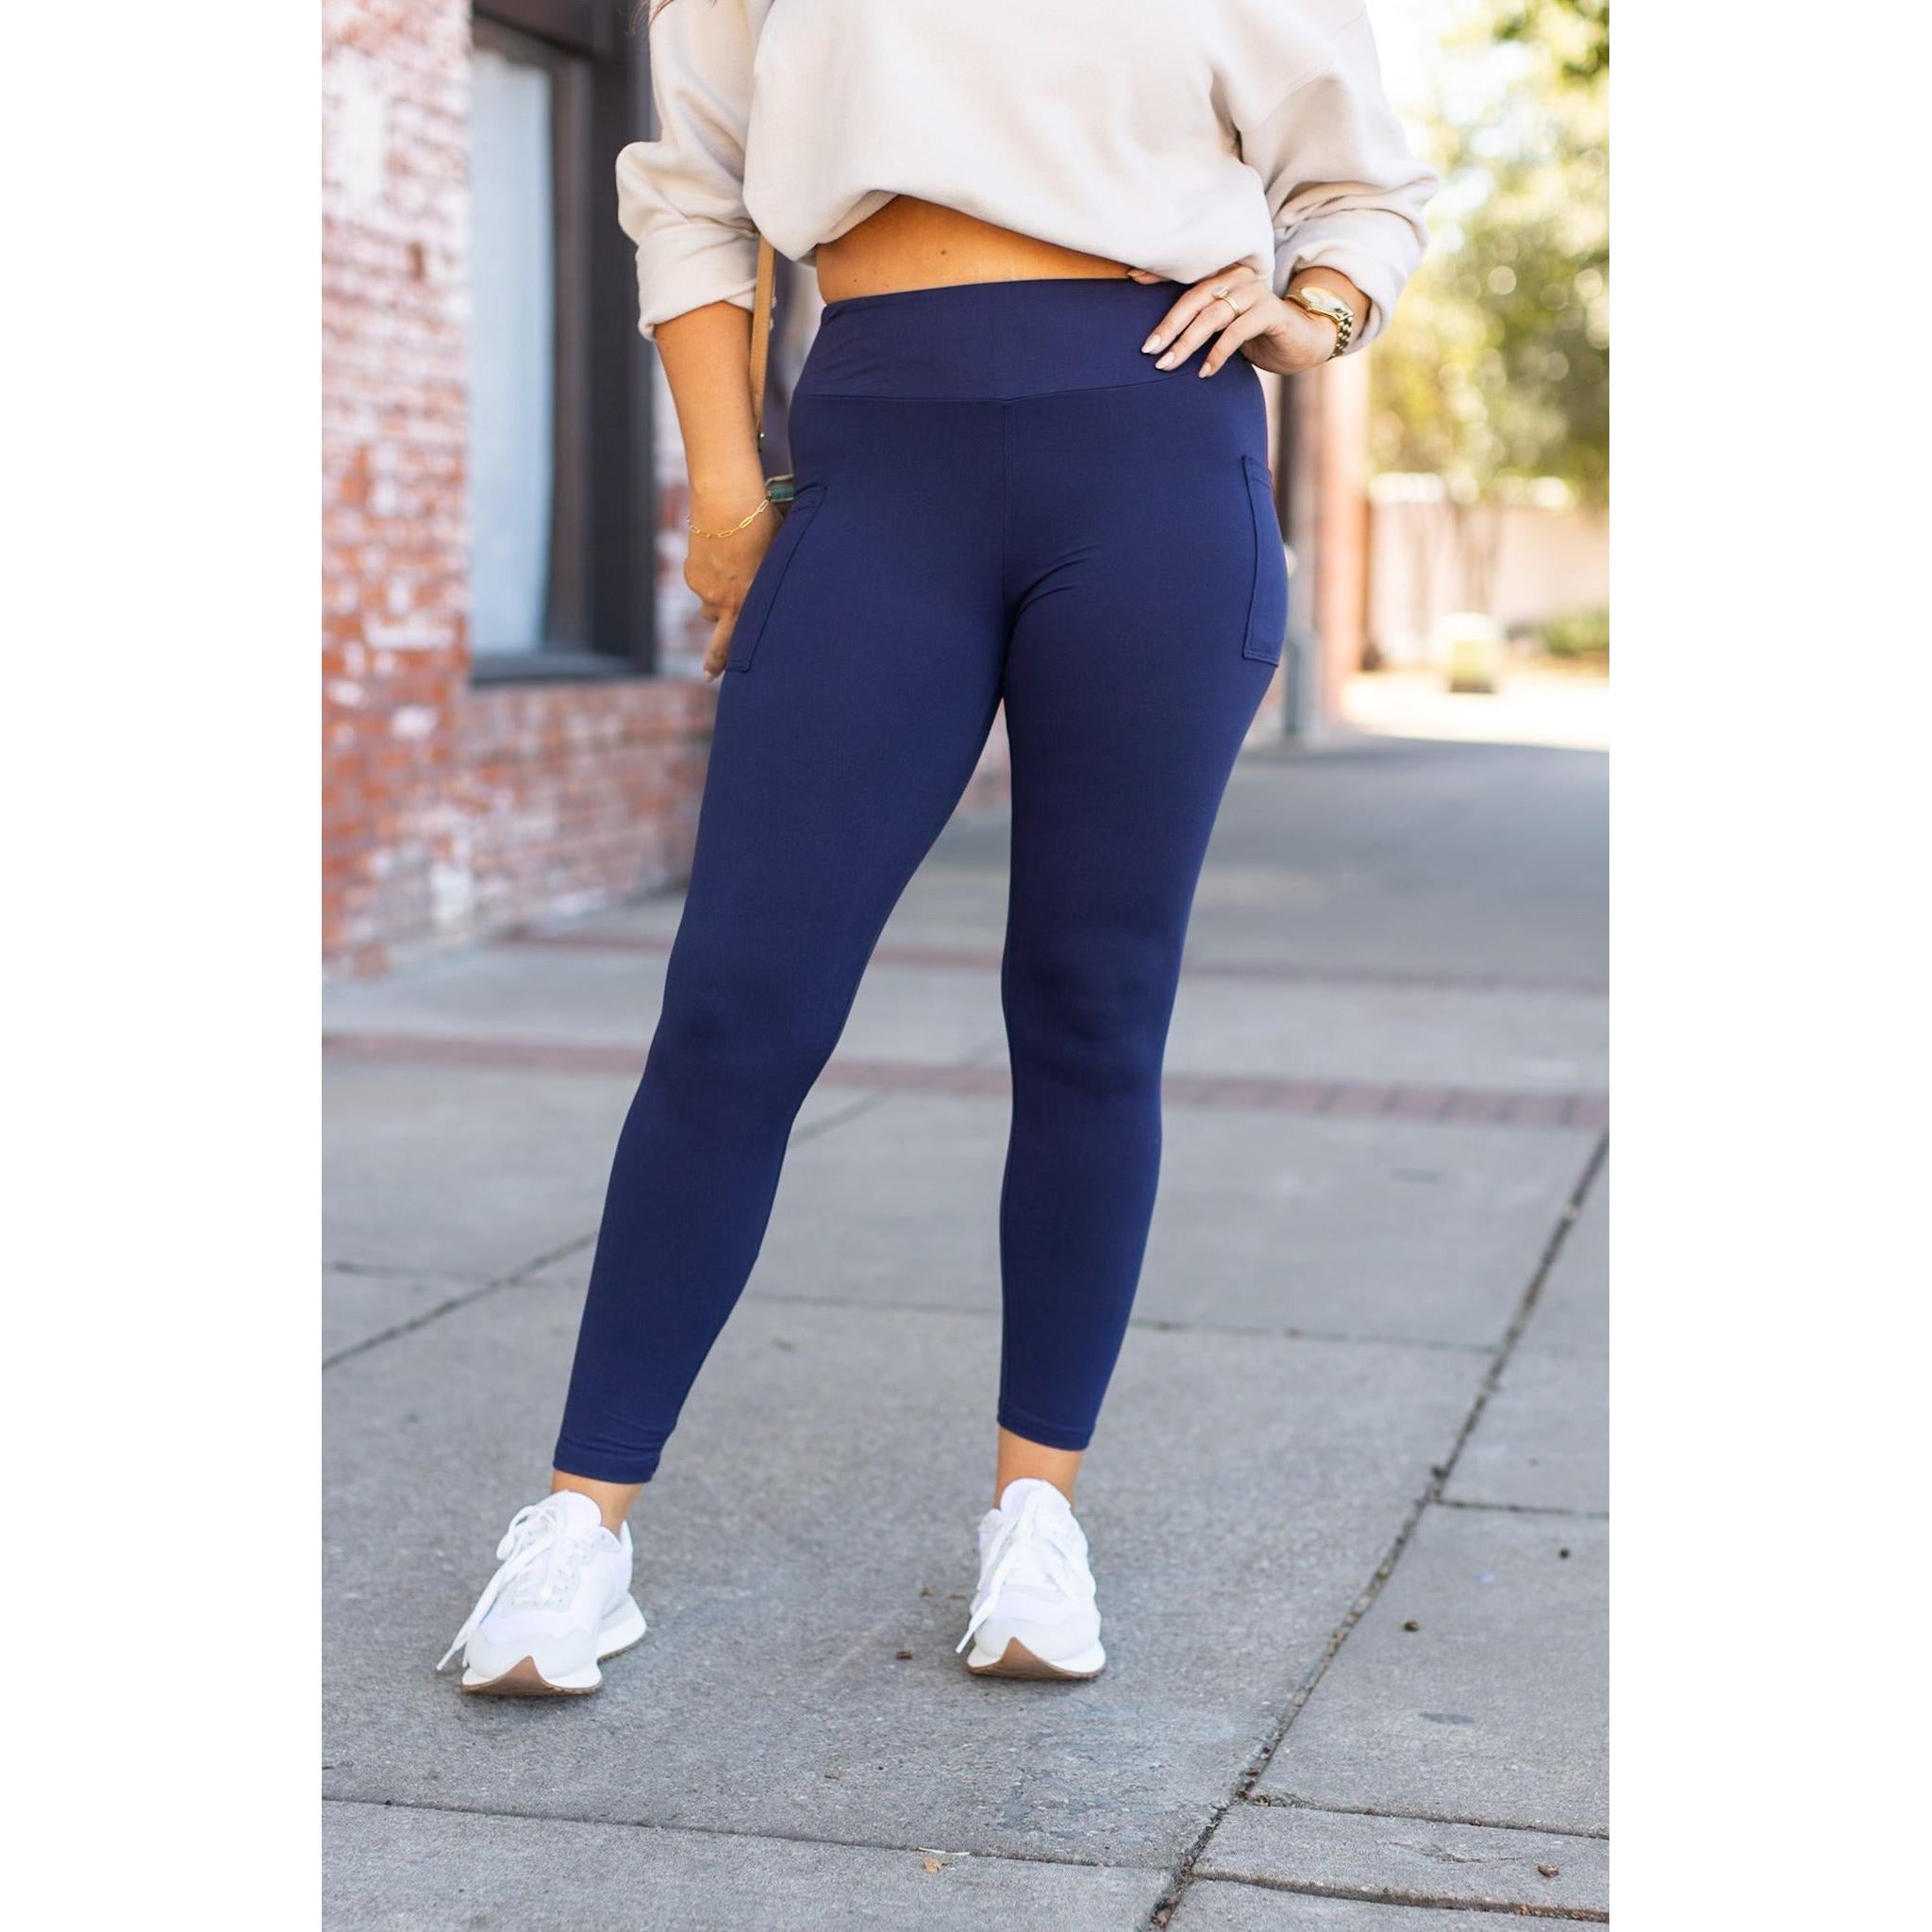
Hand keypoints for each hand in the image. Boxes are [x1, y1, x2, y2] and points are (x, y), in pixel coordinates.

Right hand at [684, 488, 776, 678]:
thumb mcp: (777, 560)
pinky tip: (721, 552)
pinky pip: (700, 580)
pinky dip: (709, 572)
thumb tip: (782, 591)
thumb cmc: (763, 528)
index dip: (721, 664)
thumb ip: (774, 584)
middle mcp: (721, 603)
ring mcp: (703, 588)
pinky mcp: (691, 571)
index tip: (711, 679)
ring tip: (732, 573)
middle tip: (709, 673)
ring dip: (717, 596)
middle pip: (716, 629)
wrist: (727, 504)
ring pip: (709, 601)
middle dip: (713, 653)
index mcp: (746, 603)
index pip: (731, 645)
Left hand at [1129, 265, 1344, 378]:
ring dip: (1188, 343)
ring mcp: (1256, 292)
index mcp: (1224, 275)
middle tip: (1149, 349)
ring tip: (1168, 364)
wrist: (1301, 342)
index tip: (1131, 279)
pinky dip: (1218, 354)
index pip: (1187, 275)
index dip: (1159, 274)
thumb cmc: (1254, 335)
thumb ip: (1198, 322)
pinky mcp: (1271, 312)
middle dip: (1169, 325)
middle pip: (1195, 298)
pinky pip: (1236, 332)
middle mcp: (1238, 277)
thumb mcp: (1221, 327)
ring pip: (1212, 316)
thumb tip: (1157, 337)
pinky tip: (1204, 372)